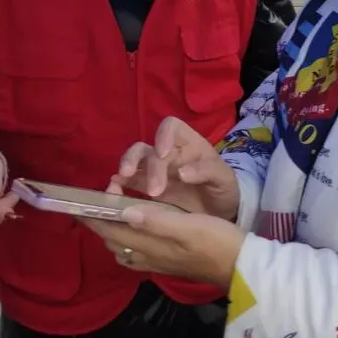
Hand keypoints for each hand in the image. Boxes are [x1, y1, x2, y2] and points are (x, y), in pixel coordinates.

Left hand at [84, 206, 245, 288]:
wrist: (240, 266)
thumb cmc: (217, 241)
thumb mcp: (190, 225)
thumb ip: (156, 219)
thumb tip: (123, 211)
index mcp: (150, 244)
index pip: (111, 230)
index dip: (94, 214)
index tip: (81, 198)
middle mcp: (147, 256)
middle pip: (112, 239)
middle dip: (99, 220)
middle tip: (97, 197)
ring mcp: (156, 262)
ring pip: (122, 246)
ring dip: (111, 229)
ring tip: (110, 209)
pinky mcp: (166, 262)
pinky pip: (135, 251)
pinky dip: (126, 238)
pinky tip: (133, 228)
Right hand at [108, 116, 238, 221]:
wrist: (220, 211)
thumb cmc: (223, 188)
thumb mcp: (223, 178)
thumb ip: (206, 171)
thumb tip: (182, 173)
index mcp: (188, 144)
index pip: (171, 127)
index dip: (163, 136)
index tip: (163, 154)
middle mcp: (168, 153)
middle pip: (149, 149)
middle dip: (148, 167)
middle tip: (155, 191)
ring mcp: (154, 170)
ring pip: (134, 160)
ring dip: (127, 168)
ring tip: (120, 182)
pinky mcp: (145, 187)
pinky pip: (128, 182)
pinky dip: (119, 184)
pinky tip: (114, 191)